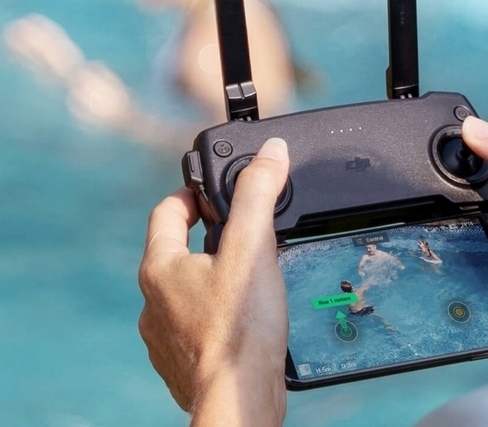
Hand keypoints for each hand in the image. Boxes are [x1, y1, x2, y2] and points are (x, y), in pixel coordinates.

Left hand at [138, 138, 288, 424]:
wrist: (238, 400)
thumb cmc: (240, 328)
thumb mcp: (253, 248)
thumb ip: (259, 195)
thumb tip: (270, 151)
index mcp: (161, 268)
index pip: (166, 212)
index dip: (190, 195)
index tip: (212, 193)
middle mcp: (152, 301)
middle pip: (175, 252)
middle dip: (207, 238)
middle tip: (242, 235)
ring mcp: (162, 335)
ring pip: (184, 292)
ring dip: (210, 279)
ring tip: (247, 279)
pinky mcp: (179, 362)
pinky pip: (193, 325)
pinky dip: (214, 315)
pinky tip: (241, 319)